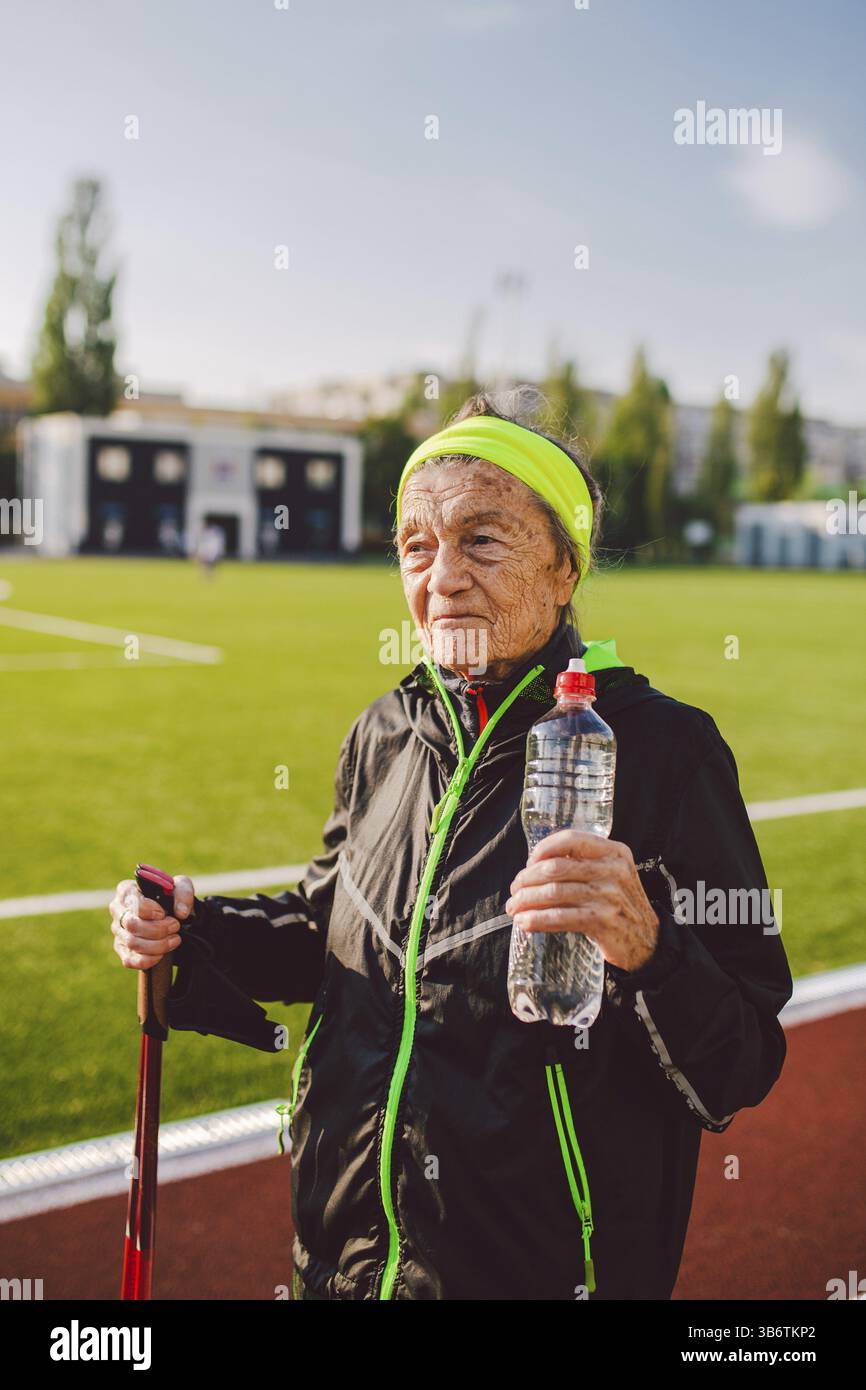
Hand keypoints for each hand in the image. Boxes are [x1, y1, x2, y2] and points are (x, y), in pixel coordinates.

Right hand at [109, 874, 194, 970]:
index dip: (150, 910)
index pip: (132, 902)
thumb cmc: (170, 896)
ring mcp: (118, 931)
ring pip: (132, 943)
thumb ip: (184, 893)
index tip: (164, 913)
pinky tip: (161, 954)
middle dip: (158, 929)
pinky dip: (147, 960)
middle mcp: (118, 910)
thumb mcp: (180, 886)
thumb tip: (181, 913)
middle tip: (175, 926)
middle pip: (132, 925)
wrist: (170, 913)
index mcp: (127, 890)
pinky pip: (130, 960)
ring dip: (158, 945)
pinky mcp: (122, 948)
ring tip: (174, 939)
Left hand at [505, 830, 659, 973]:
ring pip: (554, 893)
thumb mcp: (612, 875)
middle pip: (556, 868)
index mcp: (614, 852)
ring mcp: (609, 896)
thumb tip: (536, 865)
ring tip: (514, 908)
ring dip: (527, 900)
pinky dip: (538, 920)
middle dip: (527, 879)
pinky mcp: (602, 921)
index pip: (571, 839)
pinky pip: (561, 917)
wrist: (648, 942)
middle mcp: (613, 870)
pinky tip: (525, 923)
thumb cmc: (620, 905)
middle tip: (515, 890)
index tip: (529, 862)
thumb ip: (585, 864)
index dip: (543, 849)